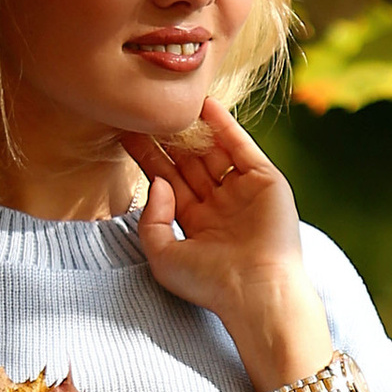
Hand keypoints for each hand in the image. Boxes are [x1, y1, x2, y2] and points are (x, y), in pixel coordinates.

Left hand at [121, 102, 327, 389]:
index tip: (126, 132)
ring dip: (193, 128)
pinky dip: (225, 126)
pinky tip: (205, 105)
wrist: (257, 290)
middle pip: (188, 162)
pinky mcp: (266, 181)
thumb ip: (150, 221)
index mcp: (195, 223)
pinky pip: (242, 147)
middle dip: (167, 137)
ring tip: (172, 101)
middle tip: (145, 108)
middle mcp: (219, 205)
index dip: (148, 156)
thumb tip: (157, 181)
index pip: (167, 181)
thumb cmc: (209, 283)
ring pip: (213, 151)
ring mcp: (243, 192)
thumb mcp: (163, 257)